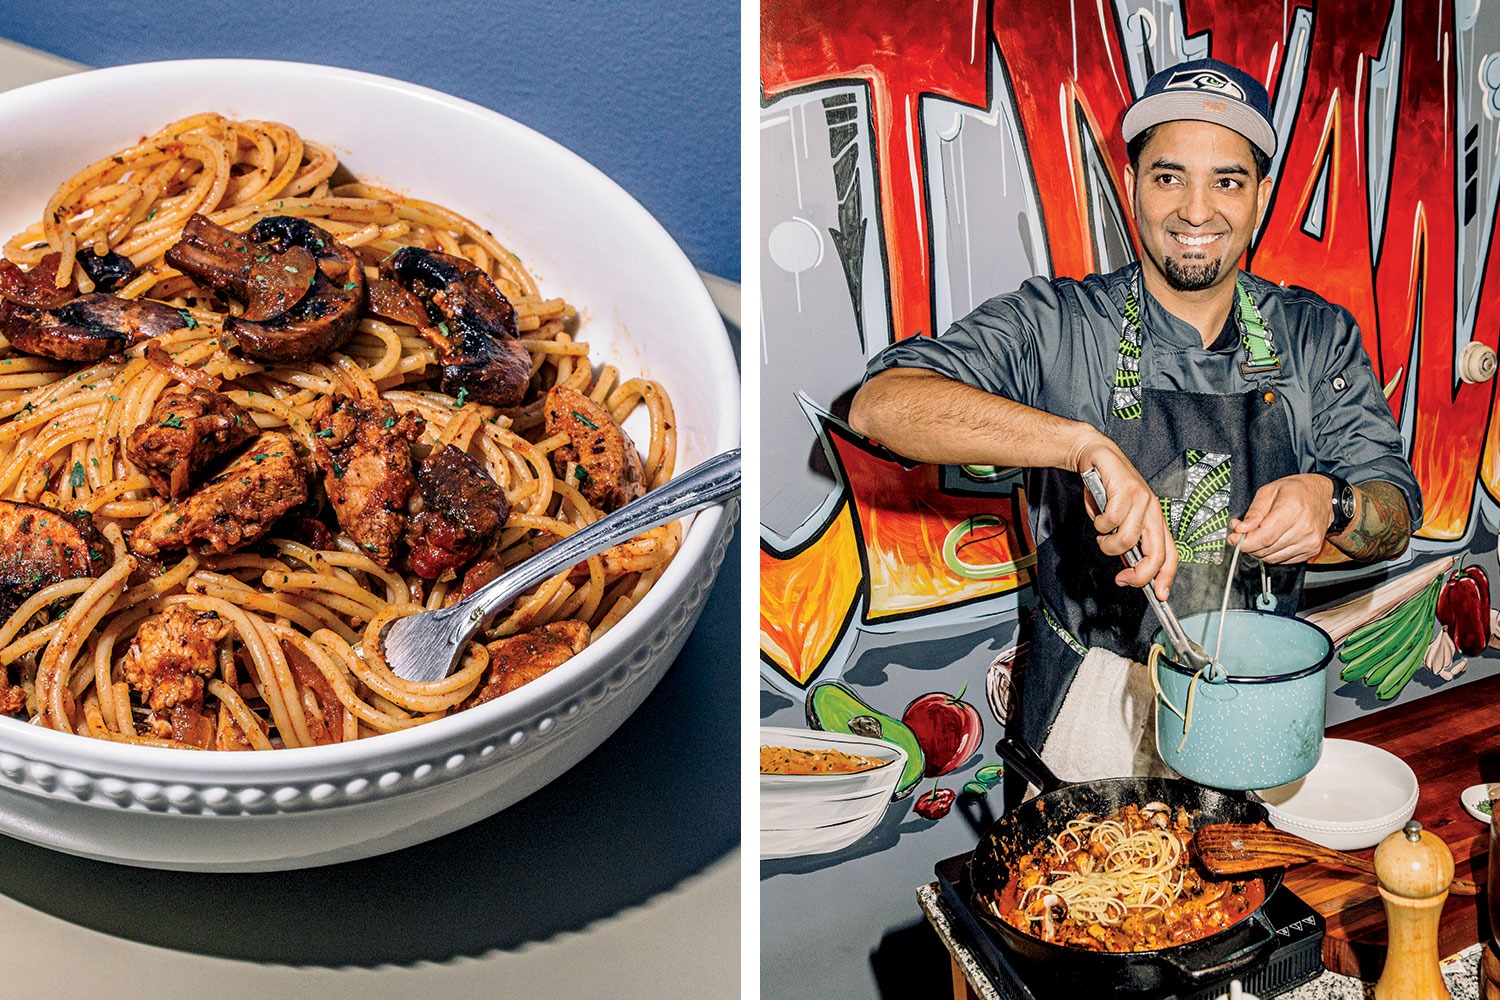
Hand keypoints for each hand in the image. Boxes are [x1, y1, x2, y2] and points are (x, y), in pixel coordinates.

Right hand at [1072, 435, 1176, 599]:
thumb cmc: (1106, 491)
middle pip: (1155, 554)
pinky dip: (1100, 524)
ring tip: (1102, 534)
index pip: (1170, 554)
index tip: (1160, 595)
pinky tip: (1099, 515)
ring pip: (1128, 540)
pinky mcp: (1127, 490)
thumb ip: (1126, 541)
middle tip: (1122, 579)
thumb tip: (1128, 568)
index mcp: (1155, 520)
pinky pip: (1111, 521)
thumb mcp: (1119, 521)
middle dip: (1139, 575)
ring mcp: (1142, 500)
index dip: (1167, 577)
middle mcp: (1154, 511)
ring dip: (1108, 544)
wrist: (1096, 458)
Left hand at [1228, 474, 1332, 563]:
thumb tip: (1240, 529)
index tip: (1233, 538)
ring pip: (1273, 558)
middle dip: (1248, 545)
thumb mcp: (1270, 491)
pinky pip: (1283, 560)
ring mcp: (1310, 541)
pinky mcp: (1311, 550)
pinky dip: (1271, 553)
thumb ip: (1254, 512)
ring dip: (1258, 551)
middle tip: (1241, 534)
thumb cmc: (1297, 490)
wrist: (1324, 495)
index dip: (1244, 542)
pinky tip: (1270, 540)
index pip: (1264, 537)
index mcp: (1293, 510)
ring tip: (1256, 536)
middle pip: (1266, 549)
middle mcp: (1304, 528)